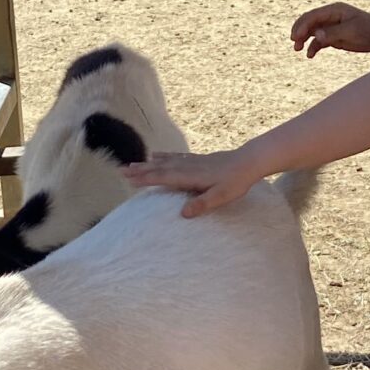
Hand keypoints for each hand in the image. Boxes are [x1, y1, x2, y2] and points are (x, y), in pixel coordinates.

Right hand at [124, 149, 264, 217]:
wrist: (249, 161)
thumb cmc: (236, 181)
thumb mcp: (221, 197)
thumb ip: (202, 204)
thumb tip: (183, 214)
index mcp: (190, 177)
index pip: (163, 178)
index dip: (146, 179)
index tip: (129, 180)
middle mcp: (187, 166)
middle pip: (159, 168)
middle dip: (140, 171)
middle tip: (121, 172)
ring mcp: (191, 161)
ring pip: (164, 162)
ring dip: (147, 164)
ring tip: (132, 165)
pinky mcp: (197, 159)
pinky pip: (175, 157)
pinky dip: (163, 156)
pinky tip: (156, 155)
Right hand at [291, 2, 369, 59]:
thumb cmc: (369, 30)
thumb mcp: (351, 31)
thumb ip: (332, 33)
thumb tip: (315, 36)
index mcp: (334, 10)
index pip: (312, 16)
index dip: (301, 25)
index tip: (296, 37)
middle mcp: (331, 17)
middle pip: (309, 22)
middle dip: (299, 31)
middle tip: (294, 43)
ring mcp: (332, 27)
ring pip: (312, 32)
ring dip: (304, 39)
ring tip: (297, 49)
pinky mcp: (335, 37)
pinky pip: (319, 41)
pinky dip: (313, 47)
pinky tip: (309, 55)